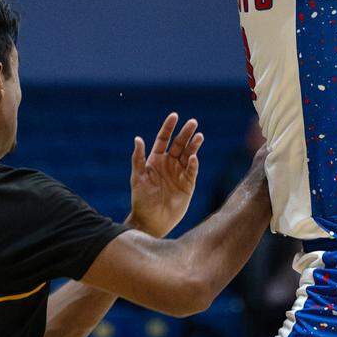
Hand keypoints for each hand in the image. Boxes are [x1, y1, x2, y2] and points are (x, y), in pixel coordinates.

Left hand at [128, 112, 202, 237]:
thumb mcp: (138, 177)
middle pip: (179, 144)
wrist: (151, 220)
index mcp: (156, 160)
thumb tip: (137, 138)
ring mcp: (179, 173)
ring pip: (188, 155)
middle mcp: (169, 164)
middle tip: (192, 122)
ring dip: (193, 145)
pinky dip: (193, 164)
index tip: (174, 116)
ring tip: (199, 135)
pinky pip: (192, 171)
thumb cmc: (141, 199)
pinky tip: (193, 157)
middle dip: (185, 133)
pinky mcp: (188, 185)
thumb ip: (138, 158)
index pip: (164, 139)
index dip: (169, 127)